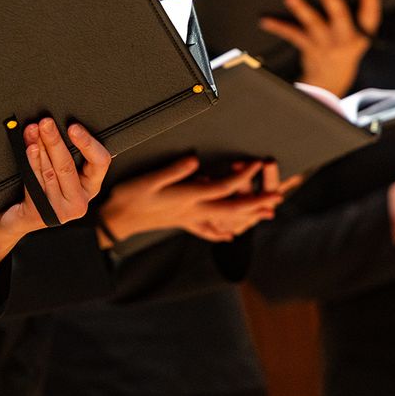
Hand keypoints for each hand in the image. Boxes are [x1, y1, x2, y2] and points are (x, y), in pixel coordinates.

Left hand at [0, 117, 110, 284]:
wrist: (17, 218)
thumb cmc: (42, 187)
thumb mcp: (60, 171)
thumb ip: (64, 152)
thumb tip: (55, 124)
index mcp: (91, 187)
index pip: (100, 162)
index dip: (88, 143)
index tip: (73, 127)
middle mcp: (79, 202)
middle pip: (68, 166)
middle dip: (55, 140)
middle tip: (46, 122)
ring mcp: (61, 212)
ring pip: (50, 172)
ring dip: (40, 147)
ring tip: (33, 131)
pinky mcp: (42, 214)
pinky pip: (35, 182)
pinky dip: (32, 162)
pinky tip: (30, 149)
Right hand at [100, 157, 298, 244]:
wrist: (117, 221)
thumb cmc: (130, 198)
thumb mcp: (148, 180)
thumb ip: (173, 170)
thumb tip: (195, 160)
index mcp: (188, 197)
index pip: (223, 187)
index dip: (242, 176)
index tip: (256, 164)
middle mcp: (193, 210)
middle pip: (232, 208)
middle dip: (257, 202)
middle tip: (278, 197)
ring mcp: (189, 218)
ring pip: (225, 219)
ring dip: (247, 216)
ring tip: (265, 213)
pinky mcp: (183, 221)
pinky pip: (208, 228)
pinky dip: (221, 231)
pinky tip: (228, 235)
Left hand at [259, 0, 381, 96]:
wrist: (331, 80)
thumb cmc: (344, 48)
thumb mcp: (359, 34)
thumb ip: (357, 13)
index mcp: (362, 33)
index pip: (370, 16)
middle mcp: (345, 38)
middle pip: (340, 16)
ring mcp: (326, 44)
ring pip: (313, 23)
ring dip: (301, 8)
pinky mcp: (308, 47)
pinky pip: (292, 34)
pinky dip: (277, 27)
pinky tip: (265, 21)